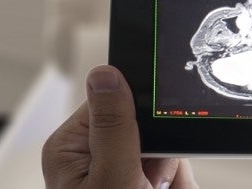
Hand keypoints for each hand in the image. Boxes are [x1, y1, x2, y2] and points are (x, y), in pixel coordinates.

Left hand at [43, 65, 197, 188]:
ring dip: (174, 179)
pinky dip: (179, 186)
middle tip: (152, 185)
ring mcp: (120, 172)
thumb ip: (112, 127)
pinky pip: (177, 174)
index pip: (117, 102)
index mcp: (72, 147)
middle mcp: (94, 157)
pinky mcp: (143, 184)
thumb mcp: (112, 178)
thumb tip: (106, 73)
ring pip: (170, 155)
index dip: (142, 122)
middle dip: (164, 160)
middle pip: (151, 129)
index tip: (150, 148)